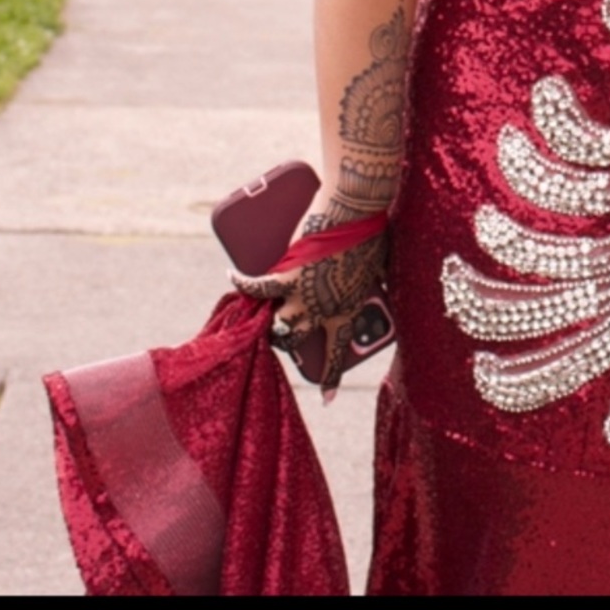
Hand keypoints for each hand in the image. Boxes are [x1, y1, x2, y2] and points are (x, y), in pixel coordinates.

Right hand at [231, 211, 387, 394]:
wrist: (357, 210)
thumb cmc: (372, 231)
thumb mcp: (375, 264)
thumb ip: (366, 277)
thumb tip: (365, 275)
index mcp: (348, 311)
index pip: (338, 352)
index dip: (330, 378)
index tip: (326, 399)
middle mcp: (325, 310)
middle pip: (296, 337)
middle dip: (285, 338)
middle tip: (278, 332)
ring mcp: (305, 295)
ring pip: (275, 319)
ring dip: (264, 315)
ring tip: (256, 307)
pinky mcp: (287, 274)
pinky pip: (257, 287)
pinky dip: (243, 282)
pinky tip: (233, 275)